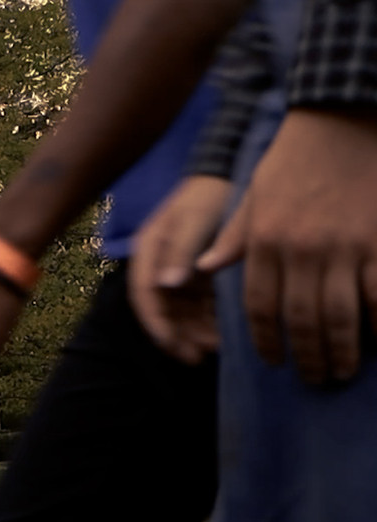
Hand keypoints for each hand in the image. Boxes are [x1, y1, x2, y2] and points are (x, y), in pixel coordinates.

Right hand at [128, 174, 230, 363]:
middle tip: (198, 357)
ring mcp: (178, 270)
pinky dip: (209, 319)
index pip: (144, 295)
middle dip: (178, 335)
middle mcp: (159, 265)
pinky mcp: (198, 272)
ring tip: (217, 348)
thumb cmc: (210, 194)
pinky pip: (200, 303)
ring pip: (181, 310)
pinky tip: (225, 333)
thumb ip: (181, 251)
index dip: (156, 324)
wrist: (231, 172)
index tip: (173, 346)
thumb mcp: (194, 220)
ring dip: (195, 331)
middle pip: (162, 308)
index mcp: (149, 252)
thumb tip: (165, 286)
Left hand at [198, 108, 376, 383]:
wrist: (343, 117)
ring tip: (342, 372)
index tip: (274, 361)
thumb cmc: (294, 157)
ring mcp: (344, 247)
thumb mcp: (252, 195)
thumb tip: (203, 270)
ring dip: (342, 351)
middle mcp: (300, 250)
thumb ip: (233, 238)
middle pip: (301, 320)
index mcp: (264, 241)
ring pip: (342, 316)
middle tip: (315, 379)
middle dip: (308, 357)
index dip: (266, 341)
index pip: (259, 306)